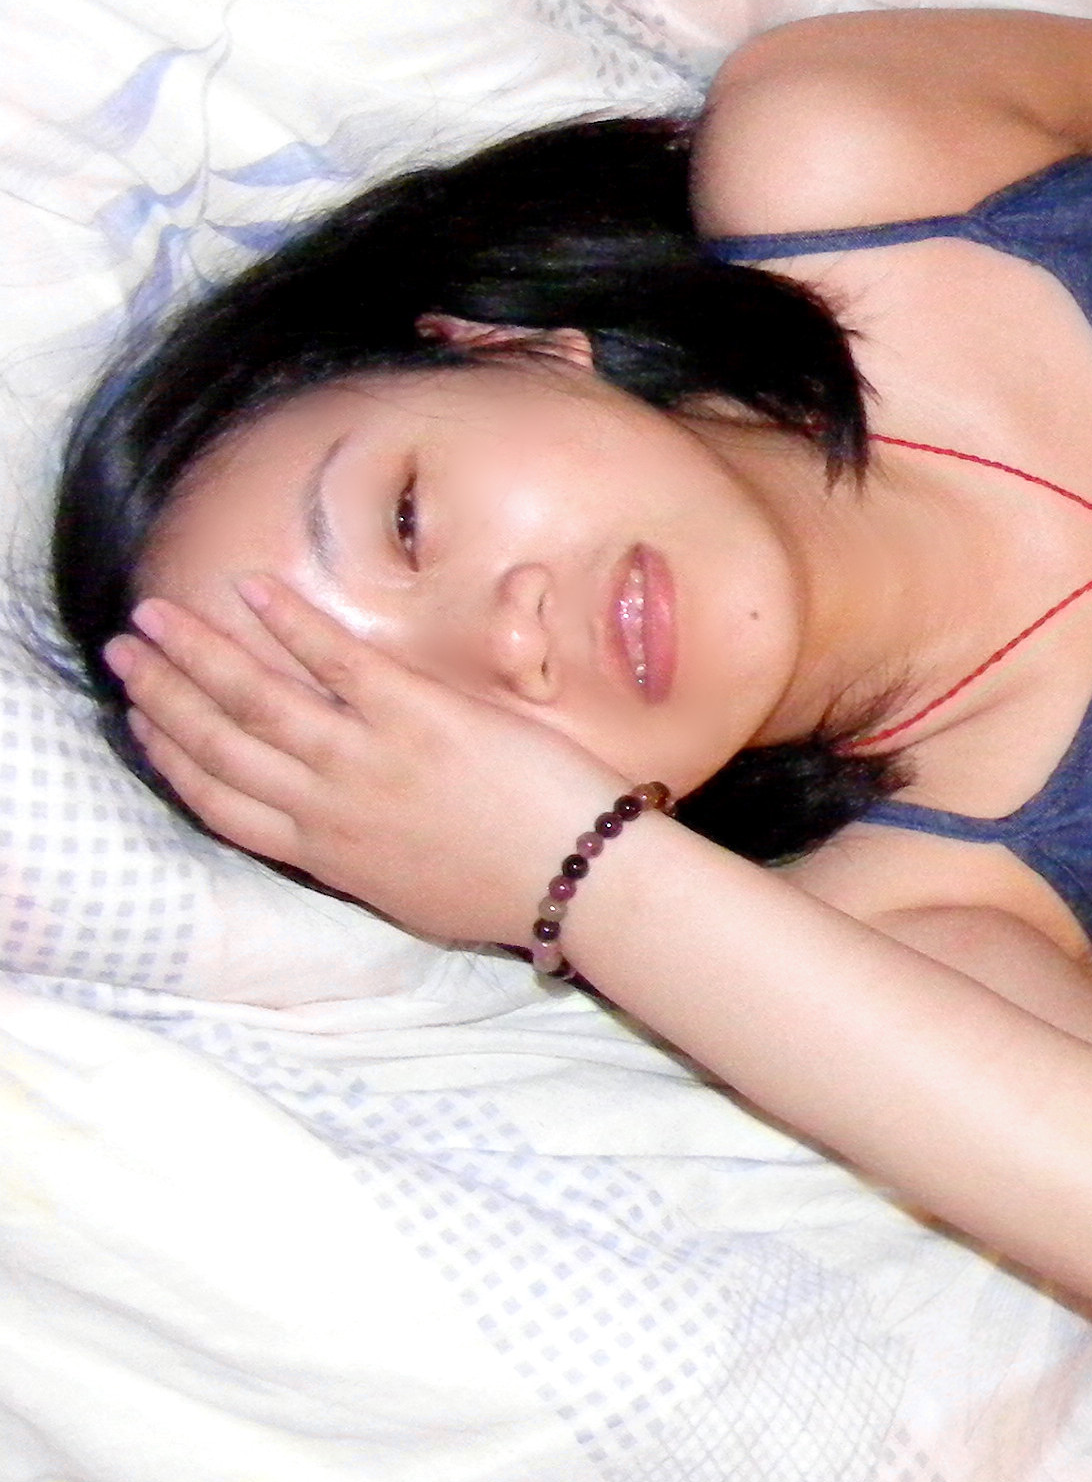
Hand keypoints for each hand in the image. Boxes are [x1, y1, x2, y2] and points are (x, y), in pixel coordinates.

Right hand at [106, 577, 637, 947]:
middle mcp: (326, 807)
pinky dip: (289, 622)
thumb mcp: (408, 892)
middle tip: (123, 652)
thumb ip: (362, 857)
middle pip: (216, 745)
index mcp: (322, 854)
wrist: (577, 878)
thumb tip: (341, 837)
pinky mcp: (416, 717)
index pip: (218, 804)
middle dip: (160, 694)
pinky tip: (252, 588)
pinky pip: (337, 661)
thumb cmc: (508, 890)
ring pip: (254, 699)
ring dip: (197, 651)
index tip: (141, 723)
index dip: (170, 759)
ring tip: (155, 615)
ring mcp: (366, 759)